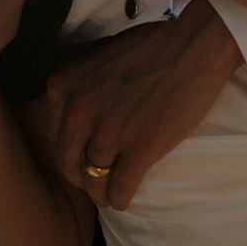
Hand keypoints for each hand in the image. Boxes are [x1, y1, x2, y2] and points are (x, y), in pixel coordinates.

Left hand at [42, 0, 240, 210]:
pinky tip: (123, 200)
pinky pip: (120, 188)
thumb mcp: (97, 57)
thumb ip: (80, 85)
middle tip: (92, 181)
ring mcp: (108, 132)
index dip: (69, 151)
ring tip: (107, 195)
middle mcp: (79, 110)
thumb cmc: (152, 45)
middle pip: (68, 161)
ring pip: (93, 179)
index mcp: (64, 85)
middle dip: (79, 176)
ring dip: (99, 192)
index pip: (54, 134)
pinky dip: (120, 199)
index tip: (80, 158)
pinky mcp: (139, 150)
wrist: (192, 46)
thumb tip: (74, 111)